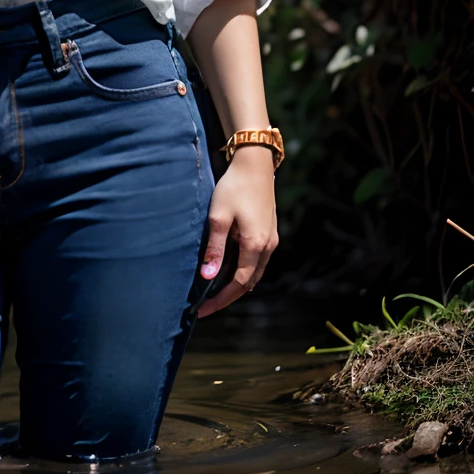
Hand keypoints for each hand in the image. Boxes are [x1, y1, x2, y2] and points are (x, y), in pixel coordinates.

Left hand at [197, 145, 277, 317]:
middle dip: (228, 296)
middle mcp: (267, 246)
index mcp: (255, 245)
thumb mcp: (219, 217)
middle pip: (249, 282)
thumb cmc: (234, 187)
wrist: (254, 163)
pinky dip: (244, 270)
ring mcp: (271, 240)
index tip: (202, 310)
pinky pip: (257, 260)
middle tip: (205, 306)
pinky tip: (229, 271)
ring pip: (255, 272)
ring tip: (214, 292)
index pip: (238, 284)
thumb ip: (215, 248)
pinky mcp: (269, 231)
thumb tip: (208, 277)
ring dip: (236, 284)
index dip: (220, 299)